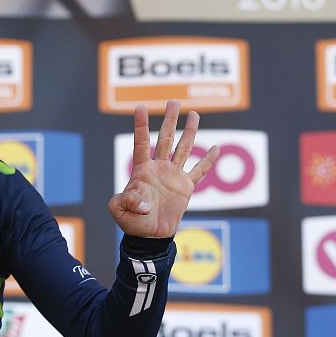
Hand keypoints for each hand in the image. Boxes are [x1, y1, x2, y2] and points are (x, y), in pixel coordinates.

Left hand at [108, 99, 218, 237]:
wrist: (149, 235)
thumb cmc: (131, 221)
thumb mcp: (119, 210)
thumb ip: (127, 202)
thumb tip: (145, 203)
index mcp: (141, 170)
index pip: (140, 142)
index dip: (140, 125)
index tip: (140, 106)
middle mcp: (158, 168)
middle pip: (165, 139)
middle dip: (169, 120)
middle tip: (173, 101)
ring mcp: (173, 175)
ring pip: (183, 149)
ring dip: (189, 132)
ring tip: (194, 114)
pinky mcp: (186, 187)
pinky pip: (199, 171)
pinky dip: (208, 161)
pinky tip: (216, 148)